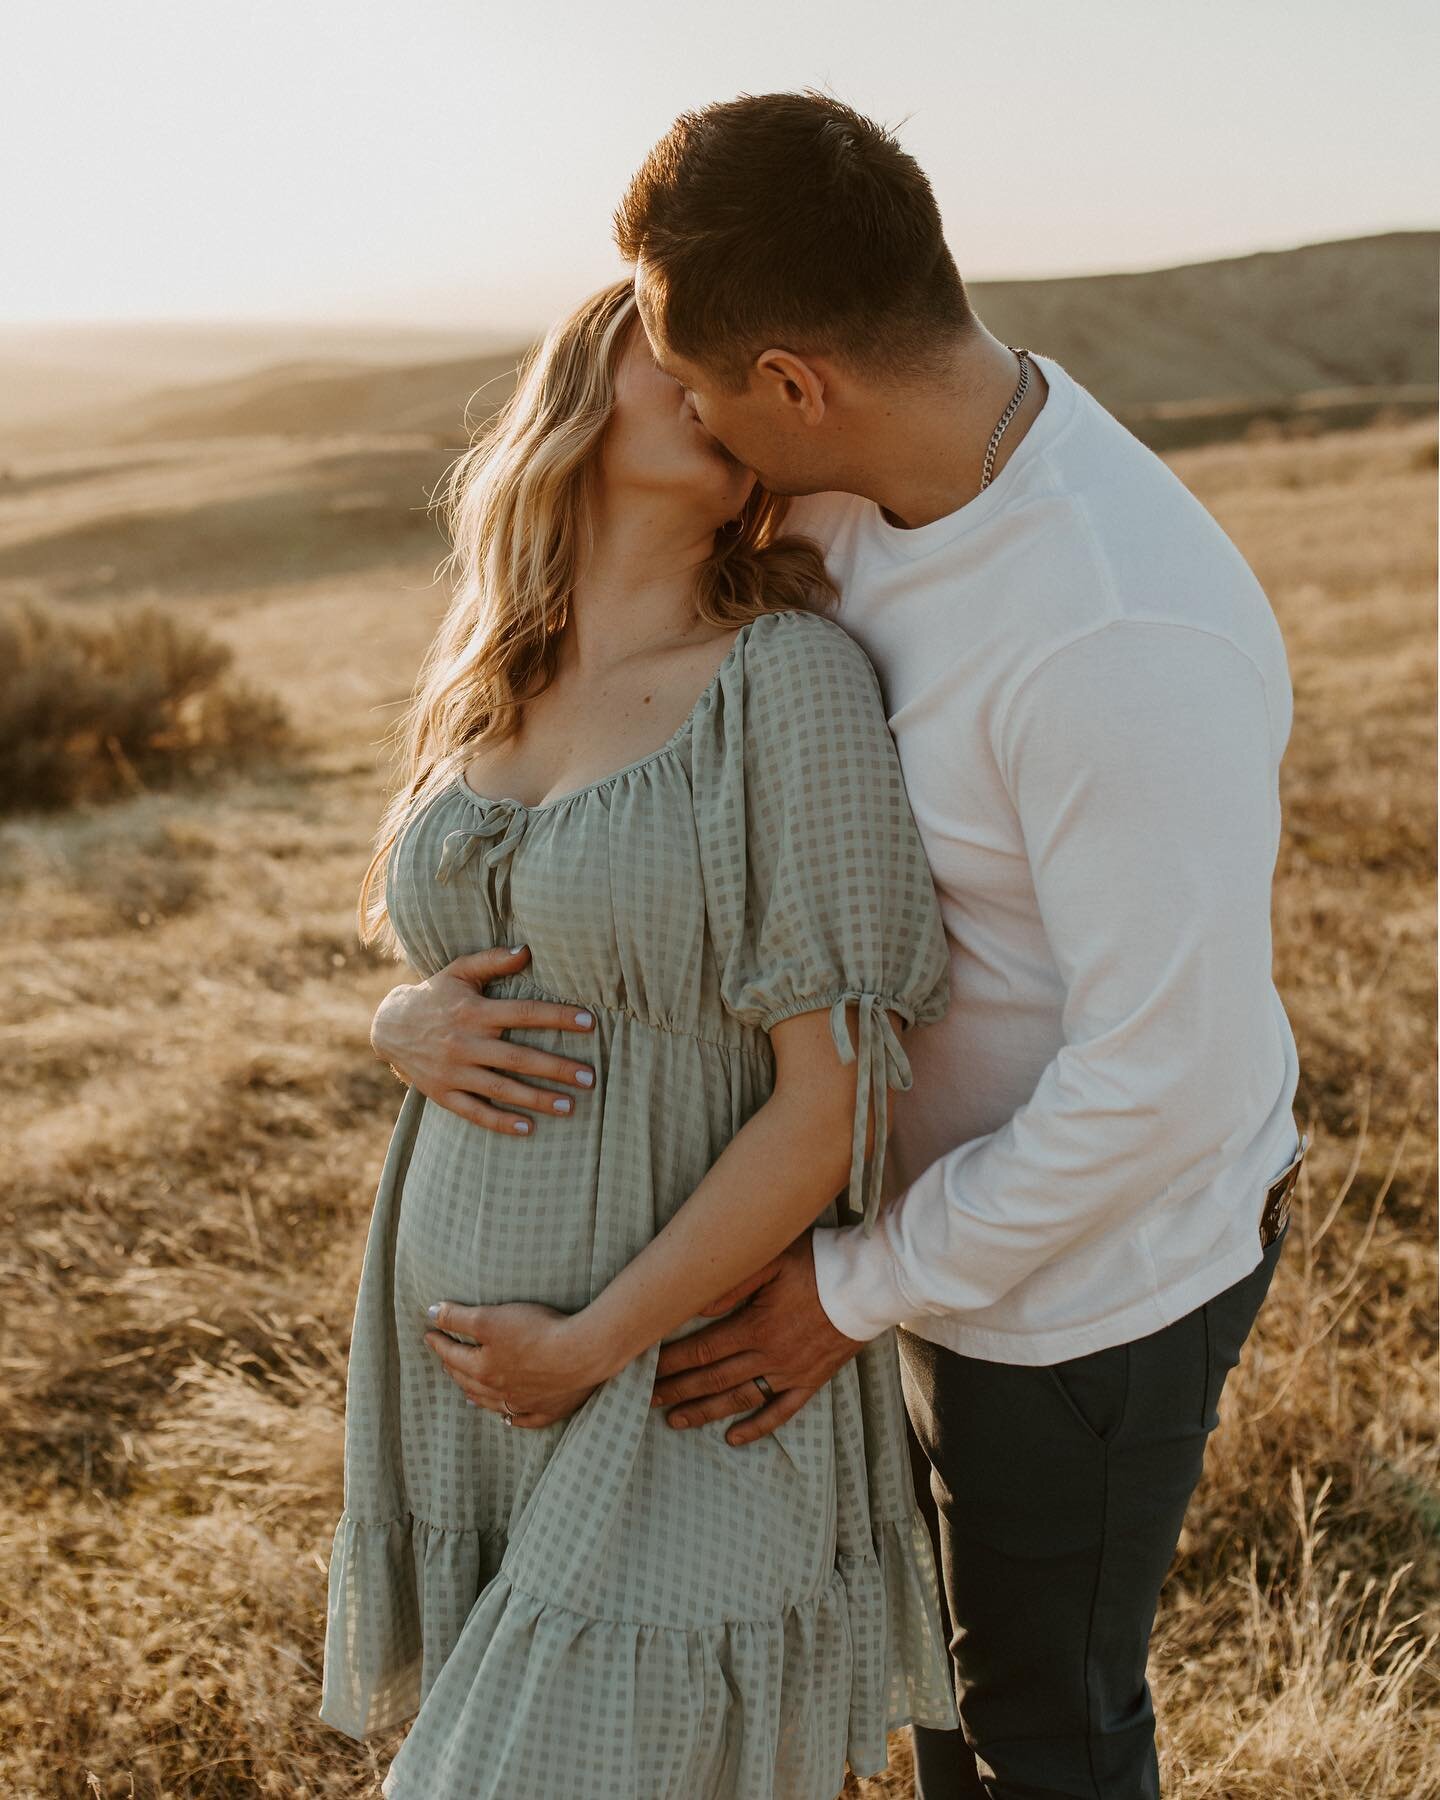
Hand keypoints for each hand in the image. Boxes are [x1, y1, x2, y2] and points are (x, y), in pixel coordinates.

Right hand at [371, 945, 597, 1134]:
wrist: (388, 1026)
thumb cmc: (435, 995)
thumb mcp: (459, 971)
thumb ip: (492, 960)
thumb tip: (528, 950)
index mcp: (474, 1012)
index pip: (523, 1014)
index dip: (558, 1017)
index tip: (590, 1023)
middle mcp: (465, 1043)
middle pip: (518, 1058)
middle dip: (557, 1069)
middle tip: (590, 1078)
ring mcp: (453, 1071)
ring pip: (502, 1088)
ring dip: (537, 1099)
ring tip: (570, 1106)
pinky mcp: (443, 1094)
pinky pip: (474, 1112)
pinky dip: (500, 1122)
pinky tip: (528, 1128)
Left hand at [423, 1298, 611, 1428]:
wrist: (582, 1353)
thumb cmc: (537, 1331)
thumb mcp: (491, 1318)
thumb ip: (459, 1317)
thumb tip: (430, 1314)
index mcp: (483, 1368)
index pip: (453, 1355)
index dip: (439, 1343)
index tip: (429, 1335)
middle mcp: (500, 1390)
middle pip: (470, 1381)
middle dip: (454, 1369)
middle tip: (445, 1361)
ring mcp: (525, 1403)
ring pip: (492, 1403)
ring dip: (476, 1396)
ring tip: (467, 1393)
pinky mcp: (549, 1409)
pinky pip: (525, 1419)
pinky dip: (513, 1418)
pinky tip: (507, 1417)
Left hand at [650, 1232, 867, 1446]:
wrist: (871, 1283)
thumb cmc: (820, 1262)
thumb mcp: (773, 1259)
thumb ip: (732, 1282)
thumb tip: (695, 1305)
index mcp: (756, 1325)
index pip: (702, 1350)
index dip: (671, 1361)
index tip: (644, 1368)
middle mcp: (770, 1355)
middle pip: (714, 1379)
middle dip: (677, 1390)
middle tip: (646, 1401)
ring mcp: (791, 1372)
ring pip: (740, 1399)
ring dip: (705, 1412)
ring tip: (674, 1422)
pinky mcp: (811, 1380)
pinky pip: (781, 1412)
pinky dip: (756, 1428)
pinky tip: (733, 1438)